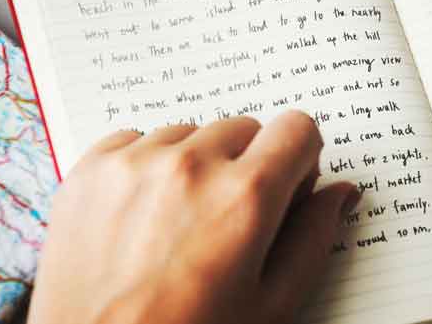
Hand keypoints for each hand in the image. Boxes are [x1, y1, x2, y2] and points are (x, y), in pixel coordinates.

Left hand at [28, 112, 358, 323]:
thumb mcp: (272, 303)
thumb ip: (315, 237)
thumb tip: (340, 191)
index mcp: (247, 197)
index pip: (298, 127)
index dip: (299, 159)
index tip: (286, 188)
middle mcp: (192, 166)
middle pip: (245, 128)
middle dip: (248, 164)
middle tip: (230, 219)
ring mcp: (136, 163)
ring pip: (191, 133)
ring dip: (196, 165)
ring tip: (180, 222)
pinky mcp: (91, 170)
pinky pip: (137, 139)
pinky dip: (146, 166)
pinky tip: (143, 215)